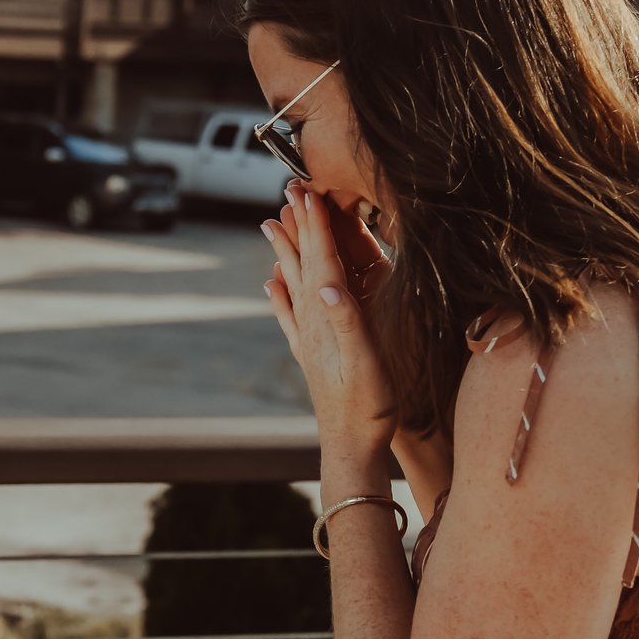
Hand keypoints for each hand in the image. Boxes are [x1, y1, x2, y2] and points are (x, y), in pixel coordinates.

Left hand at [262, 183, 397, 466]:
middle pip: (303, 264)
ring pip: (293, 283)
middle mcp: (313, 324)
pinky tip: (272, 284)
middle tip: (288, 192)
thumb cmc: (367, 408)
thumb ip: (349, 324)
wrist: (351, 448)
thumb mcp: (367, 364)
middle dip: (297, 226)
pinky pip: (290, 315)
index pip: (322, 261)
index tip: (308, 191)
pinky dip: (281, 294)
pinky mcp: (310, 354)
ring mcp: (309, 338)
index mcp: (330, 319)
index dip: (316, 225)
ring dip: (285, 252)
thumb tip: (329, 287)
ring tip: (270, 224)